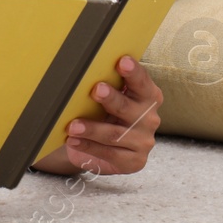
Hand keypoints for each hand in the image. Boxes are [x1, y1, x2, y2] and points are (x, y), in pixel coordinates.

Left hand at [55, 55, 162, 174]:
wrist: (98, 147)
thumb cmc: (102, 114)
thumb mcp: (106, 98)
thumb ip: (105, 85)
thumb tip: (82, 68)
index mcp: (147, 96)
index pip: (142, 82)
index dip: (133, 72)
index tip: (122, 61)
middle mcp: (149, 118)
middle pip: (129, 108)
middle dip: (112, 99)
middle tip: (96, 90)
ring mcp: (143, 141)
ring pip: (115, 134)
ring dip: (92, 129)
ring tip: (72, 126)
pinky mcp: (134, 161)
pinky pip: (109, 153)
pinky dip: (89, 146)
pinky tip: (73, 140)